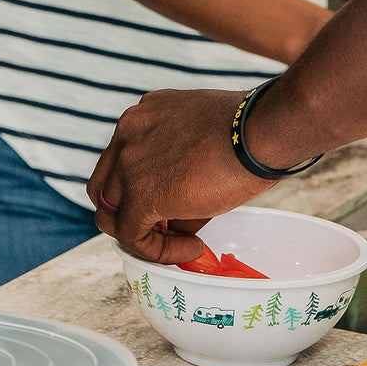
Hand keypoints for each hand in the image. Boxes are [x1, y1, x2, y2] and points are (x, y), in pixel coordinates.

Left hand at [87, 88, 272, 263]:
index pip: (123, 159)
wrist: (260, 132)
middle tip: (166, 227)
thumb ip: (180, 171)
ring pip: (111, 213)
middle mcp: (127, 133)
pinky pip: (132, 235)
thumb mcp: (204, 139)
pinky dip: (158, 251)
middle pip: (106, 185)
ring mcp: (129, 162)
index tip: (173, 204)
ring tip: (182, 243)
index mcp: (143, 115)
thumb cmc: (250, 131)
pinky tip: (192, 248)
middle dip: (130, 211)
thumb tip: (178, 219)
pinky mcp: (141, 194)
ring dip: (143, 234)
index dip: (141, 186)